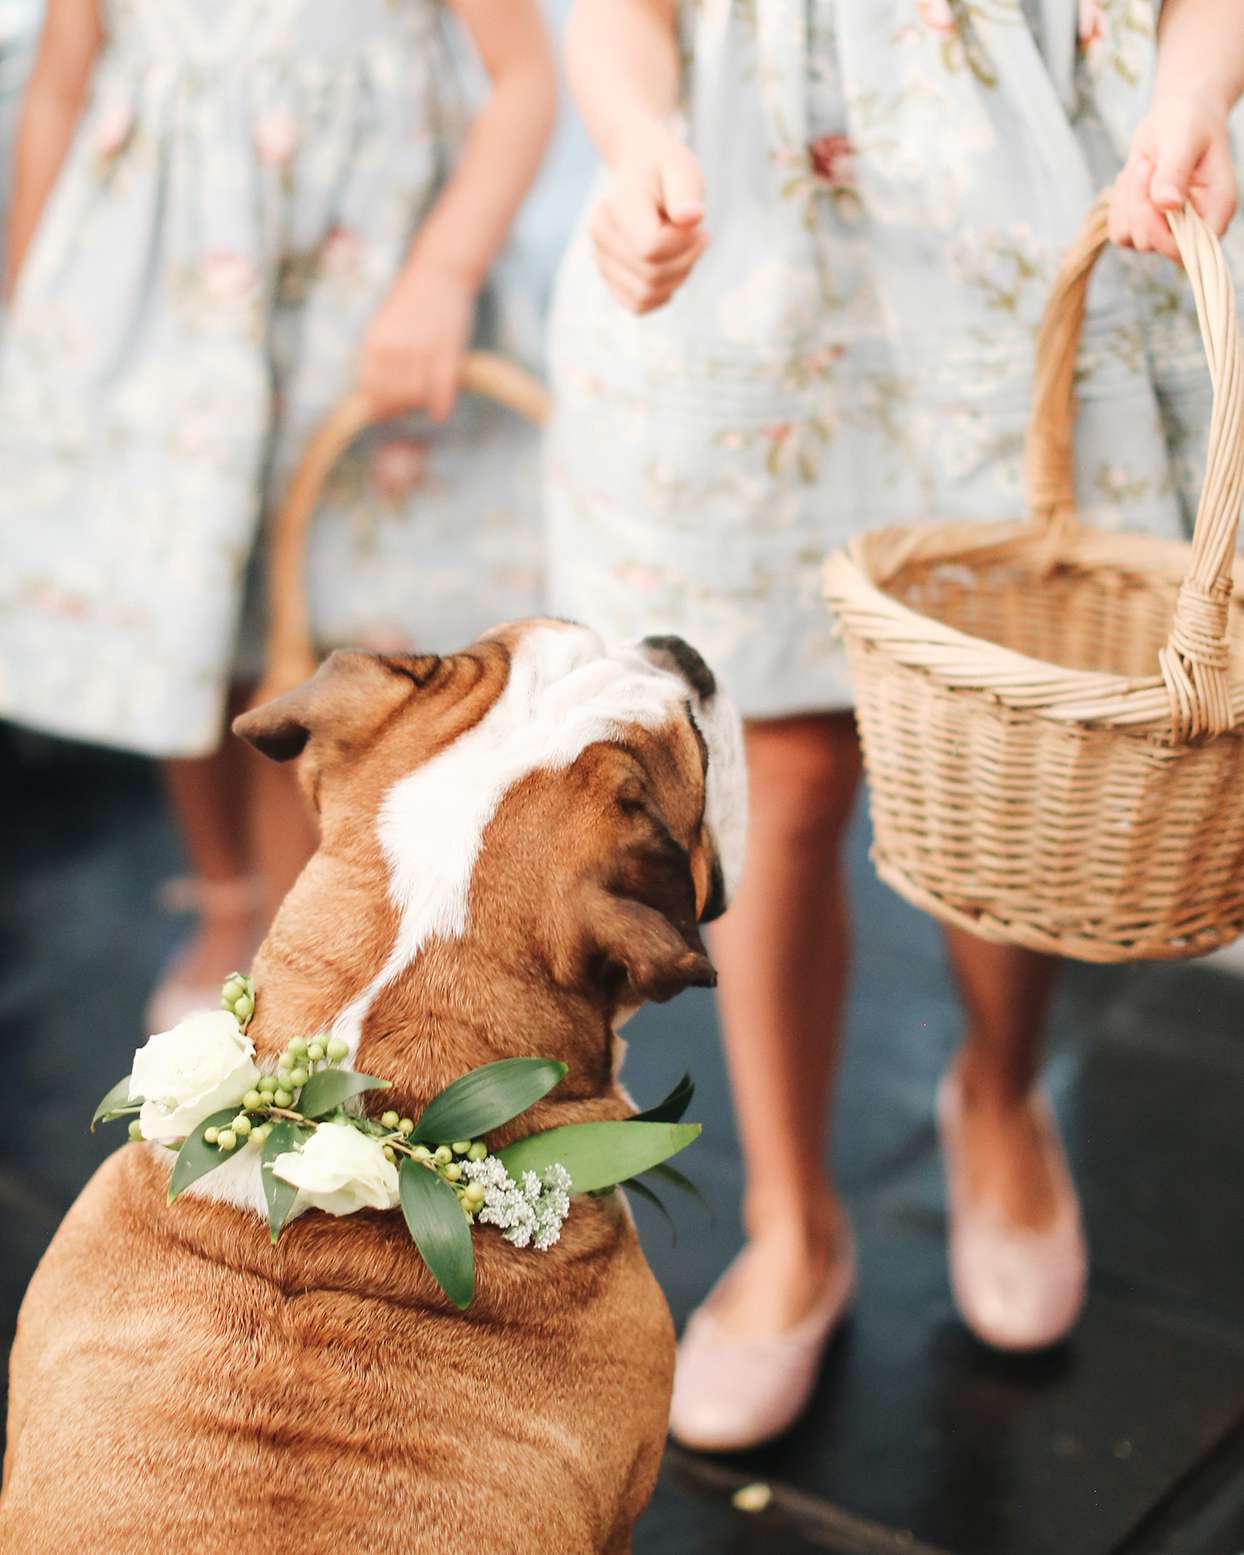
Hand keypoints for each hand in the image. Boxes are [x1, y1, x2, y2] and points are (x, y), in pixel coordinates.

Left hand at [359, 259, 475, 421]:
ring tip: (423, 401)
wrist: (440, 272)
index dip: (376, 407)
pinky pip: (441, 391)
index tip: (383, 414)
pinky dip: (441, 406)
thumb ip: (376, 356)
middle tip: (405, 409)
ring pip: (415, 397)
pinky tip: (440, 410)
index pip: (370, 389)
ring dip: (419, 405)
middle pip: (392, 397)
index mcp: (375, 342)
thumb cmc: (411, 300)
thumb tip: (371, 392)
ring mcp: (422, 351)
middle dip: (398, 409)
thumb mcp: (383, 325)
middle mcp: (395, 349)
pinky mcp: (447, 353)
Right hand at [589, 130, 707, 313]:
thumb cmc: (665, 169)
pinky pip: (639, 305)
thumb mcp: (681, 168)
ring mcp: (601, 258)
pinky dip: (663, 293)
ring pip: (645, 295)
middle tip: (697, 234)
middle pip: (650, 276)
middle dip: (685, 260)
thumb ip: (686, 191)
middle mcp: (600, 234)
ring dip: (677, 278)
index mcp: (615, 205)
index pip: (650, 249)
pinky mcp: (609, 277)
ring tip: (685, 249)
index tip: (695, 222)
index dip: (682, 243)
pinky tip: (673, 267)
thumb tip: (691, 217)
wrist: (641, 170)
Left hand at [1108, 92, 1236, 261]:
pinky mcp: (1143, 225)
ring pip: (1129, 237)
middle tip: (1147, 164)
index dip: (1161, 235)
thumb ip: (1175, 172)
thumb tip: (1166, 204)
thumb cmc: (1190, 121)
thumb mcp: (1184, 140)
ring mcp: (1166, 229)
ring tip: (1143, 165)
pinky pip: (1118, 230)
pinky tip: (1132, 177)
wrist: (1177, 114)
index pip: (1187, 250)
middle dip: (1139, 204)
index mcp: (1215, 210)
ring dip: (1127, 200)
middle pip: (1150, 243)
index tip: (1150, 201)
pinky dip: (1118, 204)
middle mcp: (1192, 227)